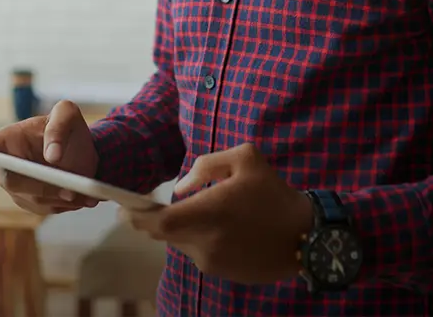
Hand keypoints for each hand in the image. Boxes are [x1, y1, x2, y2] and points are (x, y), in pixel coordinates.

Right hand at [0, 99, 102, 215]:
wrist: (82, 149)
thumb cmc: (68, 126)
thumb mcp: (67, 114)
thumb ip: (59, 126)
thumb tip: (52, 156)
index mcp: (8, 139)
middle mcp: (9, 165)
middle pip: (12, 182)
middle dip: (40, 187)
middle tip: (70, 190)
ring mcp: (20, 187)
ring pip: (33, 200)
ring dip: (59, 198)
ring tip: (85, 192)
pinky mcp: (35, 202)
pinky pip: (47, 209)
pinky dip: (67, 205)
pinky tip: (85, 197)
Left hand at [125, 143, 314, 284]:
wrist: (306, 235)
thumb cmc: (274, 193)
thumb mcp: (246, 158)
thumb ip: (207, 165)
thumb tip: (180, 188)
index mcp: (209, 213)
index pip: (157, 222)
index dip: (136, 217)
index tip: (126, 208)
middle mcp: (205, 243)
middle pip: (164, 234)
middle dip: (160, 220)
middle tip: (166, 205)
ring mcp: (213, 262)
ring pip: (182, 244)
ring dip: (185, 229)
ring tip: (214, 214)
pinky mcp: (223, 274)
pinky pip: (199, 254)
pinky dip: (202, 241)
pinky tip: (227, 230)